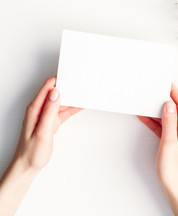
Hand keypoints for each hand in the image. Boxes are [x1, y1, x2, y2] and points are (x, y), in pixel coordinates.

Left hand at [0, 76, 81, 214]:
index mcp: (35, 109)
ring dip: (72, 97)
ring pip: (61, 101)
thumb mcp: (43, 131)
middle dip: (68, 86)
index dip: (60, 80)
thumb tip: (55, 93)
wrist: (28, 166)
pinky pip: (63, 111)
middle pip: (56, 92)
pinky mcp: (51, 122)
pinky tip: (80, 106)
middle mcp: (39, 110)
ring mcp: (45, 116)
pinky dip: (72, 108)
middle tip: (82, 84)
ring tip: (85, 93)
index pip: (48, 87)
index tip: (72, 77)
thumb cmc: (31, 152)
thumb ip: (49, 111)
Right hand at [138, 85, 177, 215]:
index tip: (166, 83)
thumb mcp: (169, 144)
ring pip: (169, 118)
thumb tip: (169, 105)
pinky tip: (145, 117)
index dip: (175, 93)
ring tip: (146, 102)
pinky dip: (155, 122)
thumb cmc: (175, 172)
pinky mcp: (174, 142)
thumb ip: (169, 123)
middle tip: (154, 90)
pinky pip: (165, 127)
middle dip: (165, 99)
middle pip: (177, 109)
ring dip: (158, 110)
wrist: (177, 190)